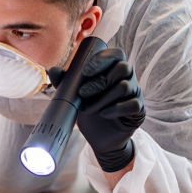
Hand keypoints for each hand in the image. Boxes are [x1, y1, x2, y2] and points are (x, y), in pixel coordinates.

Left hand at [74, 48, 144, 171]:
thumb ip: (66, 82)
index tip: (86, 70)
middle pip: (122, 68)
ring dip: (103, 97)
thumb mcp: (75, 96)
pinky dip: (116, 109)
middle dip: (100, 80)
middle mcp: (128, 78)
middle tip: (82, 93)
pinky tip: (103, 114)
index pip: (116, 54)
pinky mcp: (138, 110)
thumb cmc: (90, 110)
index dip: (103, 58)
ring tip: (87, 108)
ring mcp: (135, 93)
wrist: (100, 138)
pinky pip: (132, 104)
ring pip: (125, 87)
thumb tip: (53, 70)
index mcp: (113, 69)